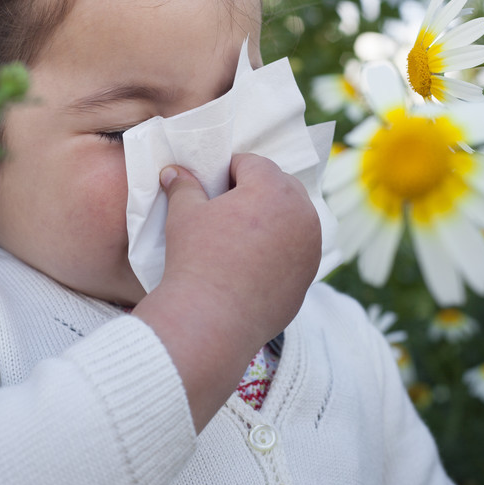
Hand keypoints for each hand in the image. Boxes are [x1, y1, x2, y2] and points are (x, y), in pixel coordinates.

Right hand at [133, 153, 320, 431]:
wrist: (211, 320)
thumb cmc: (196, 260)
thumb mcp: (184, 215)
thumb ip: (183, 186)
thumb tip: (173, 171)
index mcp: (272, 189)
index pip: (252, 164)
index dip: (228, 171)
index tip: (213, 186)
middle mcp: (301, 213)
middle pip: (281, 185)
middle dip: (256, 189)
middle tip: (228, 207)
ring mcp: (311, 247)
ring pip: (295, 217)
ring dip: (274, 217)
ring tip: (244, 233)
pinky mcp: (309, 276)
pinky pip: (298, 249)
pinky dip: (282, 247)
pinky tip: (256, 260)